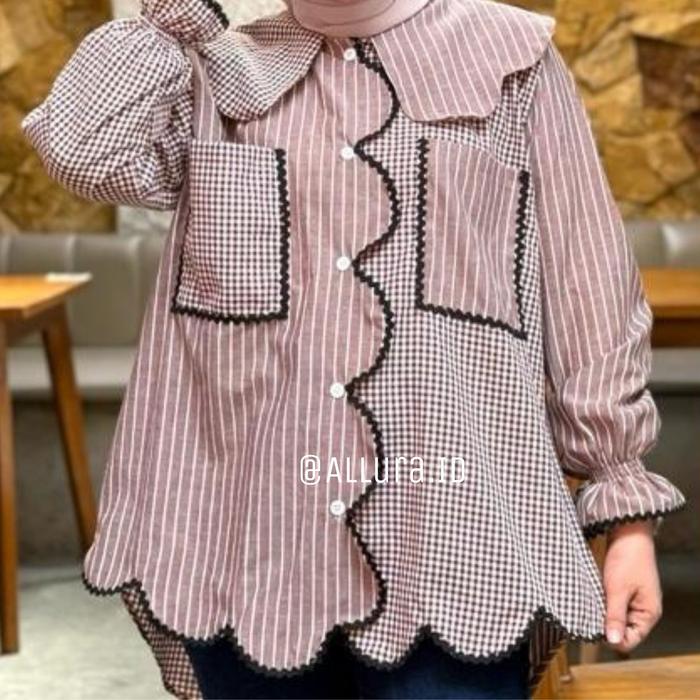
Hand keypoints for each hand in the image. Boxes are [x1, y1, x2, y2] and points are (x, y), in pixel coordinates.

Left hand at [602, 519, 661, 653]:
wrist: (628, 534)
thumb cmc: (627, 559)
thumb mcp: (618, 589)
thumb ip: (615, 616)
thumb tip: (612, 640)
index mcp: (648, 614)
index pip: (630, 640)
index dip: (612, 639)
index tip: (592, 631)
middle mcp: (643, 611)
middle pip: (623, 631)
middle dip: (606, 626)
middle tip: (587, 617)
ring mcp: (634, 601)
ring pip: (616, 618)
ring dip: (603, 614)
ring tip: (589, 606)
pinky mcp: (624, 592)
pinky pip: (613, 606)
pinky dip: (603, 604)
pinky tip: (592, 599)